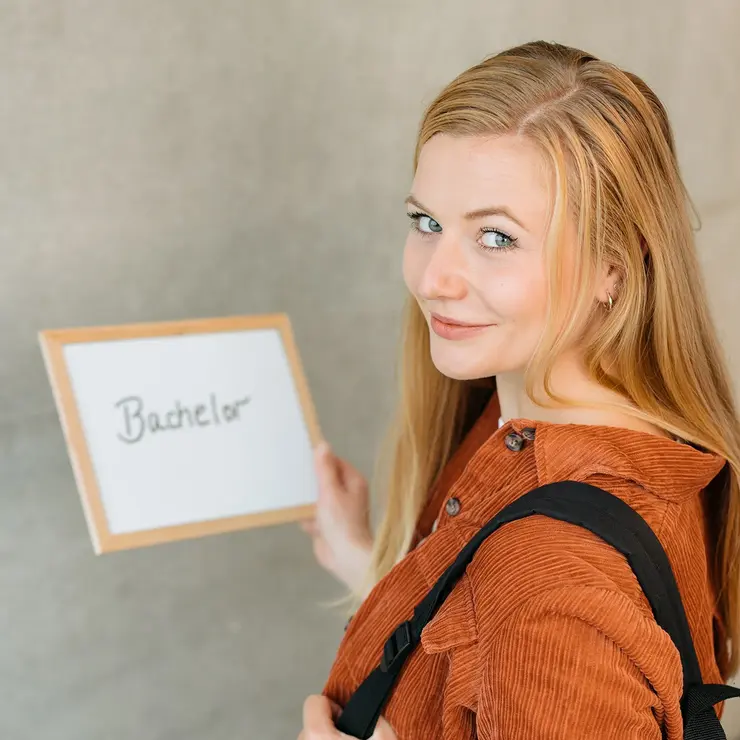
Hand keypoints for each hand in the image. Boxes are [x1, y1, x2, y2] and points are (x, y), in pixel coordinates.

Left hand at [298, 694, 396, 739]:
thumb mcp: (385, 736)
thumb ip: (375, 714)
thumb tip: (374, 705)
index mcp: (319, 735)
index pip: (314, 701)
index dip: (333, 705)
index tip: (346, 715)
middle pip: (311, 723)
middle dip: (329, 726)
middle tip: (350, 736)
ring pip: (310, 739)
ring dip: (326, 739)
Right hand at [300, 440, 372, 592]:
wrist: (346, 558)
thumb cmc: (342, 523)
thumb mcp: (330, 491)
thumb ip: (325, 469)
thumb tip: (323, 445)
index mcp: (353, 482)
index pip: (334, 462)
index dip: (319, 459)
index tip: (301, 456)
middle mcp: (347, 494)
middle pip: (324, 480)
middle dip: (310, 482)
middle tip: (293, 476)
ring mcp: (337, 510)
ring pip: (316, 498)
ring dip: (307, 502)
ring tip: (296, 499)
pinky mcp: (328, 525)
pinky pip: (313, 515)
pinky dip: (308, 518)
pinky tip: (306, 522)